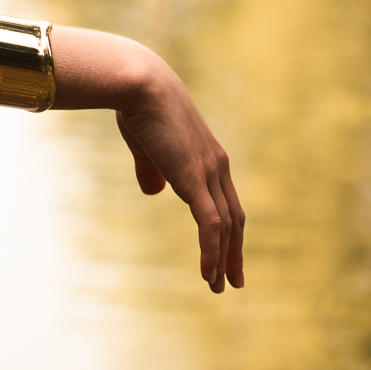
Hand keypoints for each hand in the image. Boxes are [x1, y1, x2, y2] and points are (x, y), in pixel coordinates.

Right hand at [113, 54, 245, 292]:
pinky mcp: (195, 179)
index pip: (225, 200)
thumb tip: (154, 192)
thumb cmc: (136, 106)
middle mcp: (217, 166)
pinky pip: (210, 225)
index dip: (227, 228)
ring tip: (218, 286)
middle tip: (233, 280)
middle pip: (234, 217)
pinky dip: (212, 252)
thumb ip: (152, 170)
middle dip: (234, 251)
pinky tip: (208, 273)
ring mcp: (209, 173)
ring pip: (226, 226)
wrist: (138, 83)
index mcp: (208, 156)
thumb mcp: (145, 144)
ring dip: (223, 259)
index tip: (225, 252)